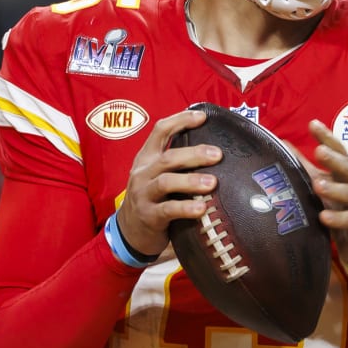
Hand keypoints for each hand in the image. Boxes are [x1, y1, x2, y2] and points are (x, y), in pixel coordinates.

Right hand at [116, 109, 219, 257]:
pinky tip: (202, 208)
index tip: (203, 117)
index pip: (161, 131)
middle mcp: (143, 173)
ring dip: (191, 181)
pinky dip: (186, 209)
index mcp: (147, 158)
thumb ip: (176, 162)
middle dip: (194, 154)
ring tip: (212, 183)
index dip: (181, 120)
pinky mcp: (149, 216)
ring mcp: (144, 194)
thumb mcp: (157, 174)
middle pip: (168, 158)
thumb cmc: (153, 198)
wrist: (130, 230)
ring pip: (167, 182)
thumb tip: (213, 149)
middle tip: (217, 155)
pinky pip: (168, 210)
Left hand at [305, 119, 347, 264]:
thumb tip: (284, 145)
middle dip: (334, 159)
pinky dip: (337, 218)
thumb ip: (307, 167)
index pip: (339, 151)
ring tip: (318, 185)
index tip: (313, 124)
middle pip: (347, 168)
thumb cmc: (342, 207)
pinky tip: (323, 216)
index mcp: (347, 173)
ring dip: (334, 189)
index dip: (327, 137)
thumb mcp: (326, 185)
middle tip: (318, 151)